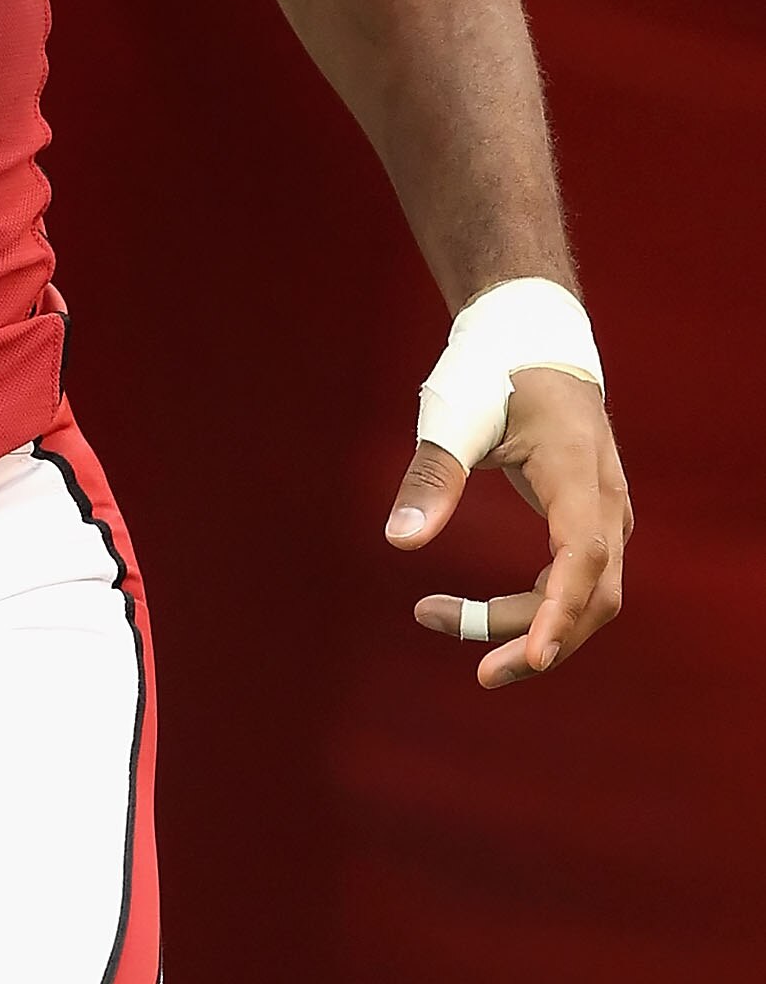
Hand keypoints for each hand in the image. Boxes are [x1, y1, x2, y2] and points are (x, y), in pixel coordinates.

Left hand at [385, 369, 631, 688]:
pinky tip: (487, 614)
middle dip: (539, 640)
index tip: (533, 660)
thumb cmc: (493, 366)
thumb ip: (432, 476)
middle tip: (478, 672)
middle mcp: (606, 501)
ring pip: (588, 595)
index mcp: (579, 473)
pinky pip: (577, 580)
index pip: (583, 560)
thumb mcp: (455, 413)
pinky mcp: (589, 519)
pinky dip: (539, 607)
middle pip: (592, 596)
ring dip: (533, 627)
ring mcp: (604, 512)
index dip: (559, 615)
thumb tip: (398, 540)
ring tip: (452, 625)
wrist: (530, 333)